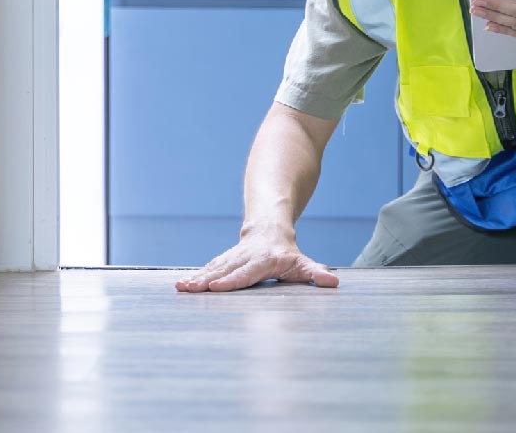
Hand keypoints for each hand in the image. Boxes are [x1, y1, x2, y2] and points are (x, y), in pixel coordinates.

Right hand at [175, 231, 338, 292]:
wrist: (268, 228)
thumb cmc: (287, 252)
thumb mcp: (302, 262)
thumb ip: (314, 273)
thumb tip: (333, 281)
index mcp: (263, 260)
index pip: (246, 273)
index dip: (232, 280)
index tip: (217, 287)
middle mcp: (245, 258)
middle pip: (225, 270)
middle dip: (207, 280)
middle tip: (192, 288)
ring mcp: (232, 257)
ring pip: (213, 268)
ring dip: (197, 278)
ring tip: (182, 287)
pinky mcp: (224, 260)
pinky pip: (209, 268)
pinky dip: (196, 275)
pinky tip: (183, 285)